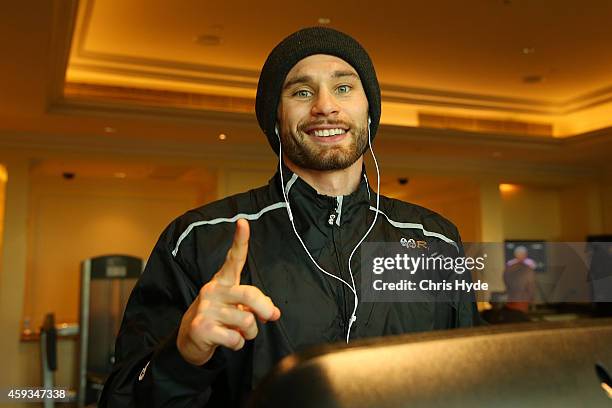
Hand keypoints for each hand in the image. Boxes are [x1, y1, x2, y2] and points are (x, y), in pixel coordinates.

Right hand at [177, 219, 280, 365]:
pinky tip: (227, 341)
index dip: (240, 240)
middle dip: (264, 309)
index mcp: (223, 282)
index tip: (243, 222)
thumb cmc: (219, 318)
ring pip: (246, 321)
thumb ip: (256, 306)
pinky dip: (238, 344)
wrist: (190, 340)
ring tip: (239, 332)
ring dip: (250, 333)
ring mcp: (206, 308)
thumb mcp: (237, 308)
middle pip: (249, 295)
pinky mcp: (202, 327)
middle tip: (268, 318)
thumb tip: (274, 313)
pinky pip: (235, 338)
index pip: (233, 259)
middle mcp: (213, 290)